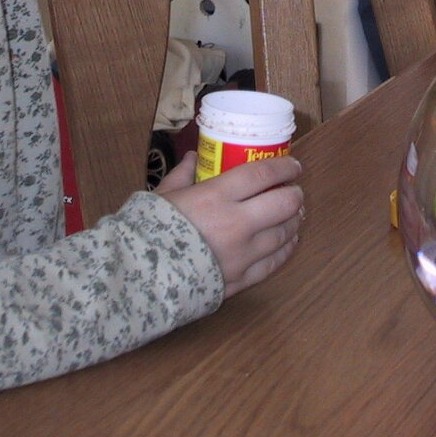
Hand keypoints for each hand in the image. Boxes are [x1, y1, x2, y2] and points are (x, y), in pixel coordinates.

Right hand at [156, 152, 303, 298]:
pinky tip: (289, 242)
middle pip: (283, 203)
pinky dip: (286, 249)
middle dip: (295, 194)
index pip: (263, 174)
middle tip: (294, 190)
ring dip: (294, 220)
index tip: (293, 166)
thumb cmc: (147, 231)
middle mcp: (237, 223)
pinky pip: (275, 262)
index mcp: (216, 196)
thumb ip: (182, 175)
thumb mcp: (162, 195)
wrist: (140, 279)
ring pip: (285, 233)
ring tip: (294, 214)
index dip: (285, 167)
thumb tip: (192, 157)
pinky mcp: (241, 279)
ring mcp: (243, 254)